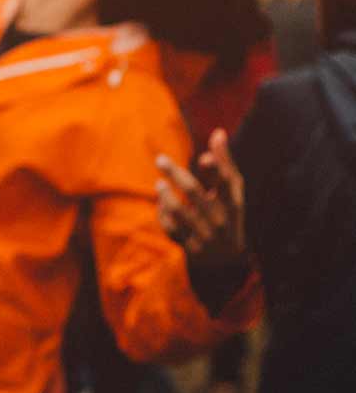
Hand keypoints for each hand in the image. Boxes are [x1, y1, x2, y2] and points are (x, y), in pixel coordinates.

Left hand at [156, 129, 245, 266]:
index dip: (216, 167)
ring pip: (179, 212)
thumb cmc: (227, 213)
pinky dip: (164, 215)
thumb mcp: (232, 192)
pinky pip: (171, 229)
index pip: (226, 182)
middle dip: (174, 173)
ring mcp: (205, 235)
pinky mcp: (191, 247)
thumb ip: (225, 163)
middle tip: (160, 158)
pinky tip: (162, 205)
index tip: (201, 158)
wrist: (225, 260)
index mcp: (233, 203)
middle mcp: (220, 219)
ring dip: (165, 195)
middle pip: (194, 191)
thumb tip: (218, 132)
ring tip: (159, 183)